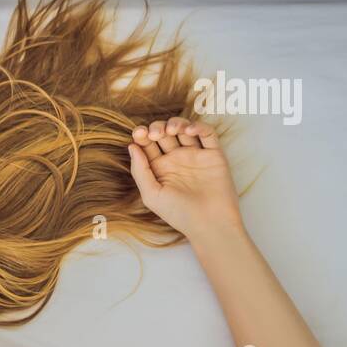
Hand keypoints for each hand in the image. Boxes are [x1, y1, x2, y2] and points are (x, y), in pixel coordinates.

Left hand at [127, 117, 242, 239]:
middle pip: (164, 133)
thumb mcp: (151, 194)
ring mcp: (195, 155)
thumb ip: (140, 170)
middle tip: (156, 134)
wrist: (209, 223)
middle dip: (157, 127)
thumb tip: (132, 146)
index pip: (148, 144)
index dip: (142, 135)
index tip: (138, 134)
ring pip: (184, 129)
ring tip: (172, 131)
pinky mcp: (214, 155)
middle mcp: (176, 159)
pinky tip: (190, 131)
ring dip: (176, 123)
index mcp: (159, 168)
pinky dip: (199, 126)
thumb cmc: (178, 213)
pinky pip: (208, 134)